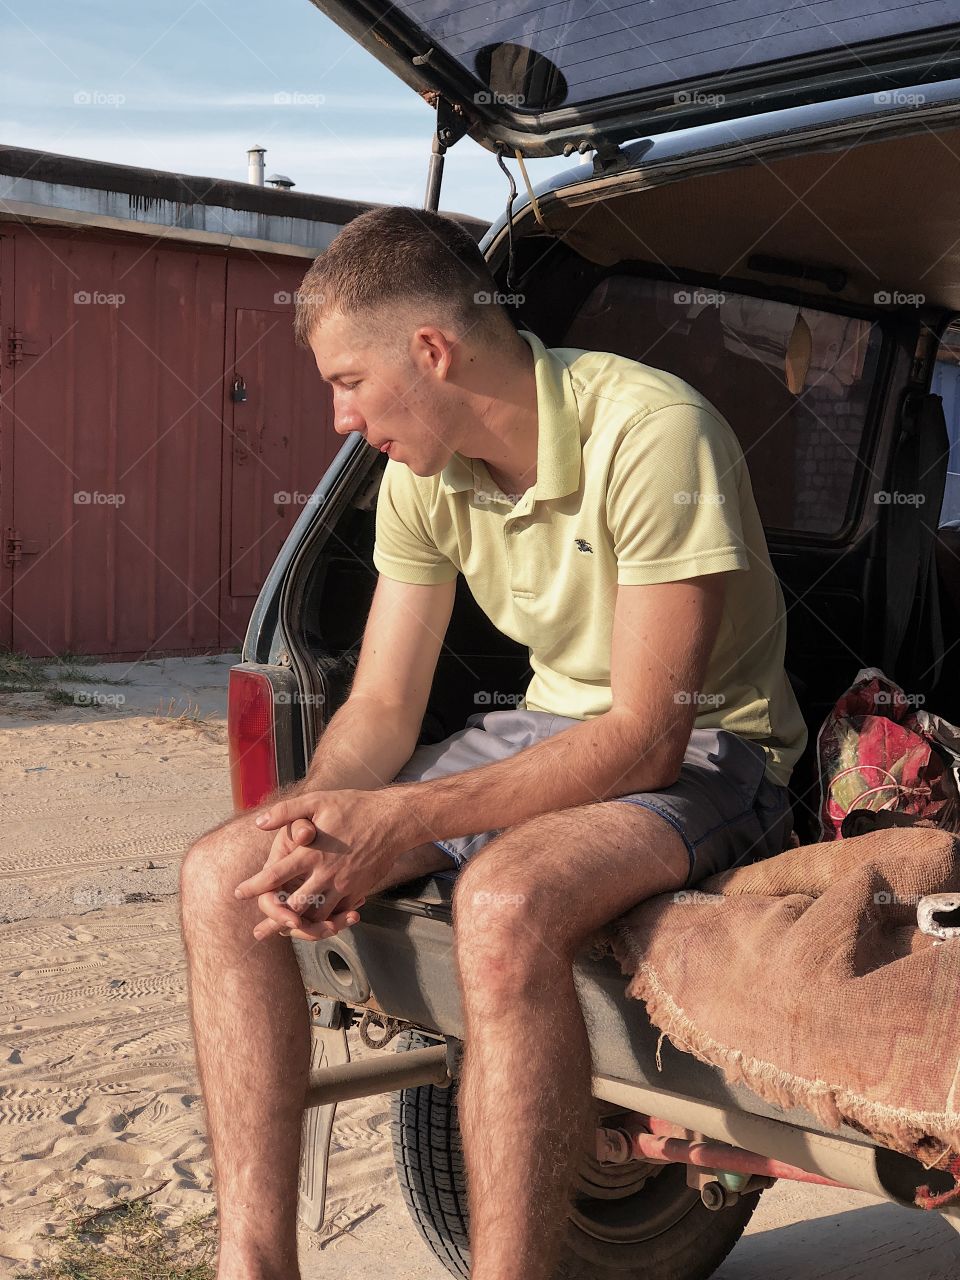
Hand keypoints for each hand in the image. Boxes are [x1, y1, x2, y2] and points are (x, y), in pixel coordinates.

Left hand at [236, 788, 412, 940]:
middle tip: (260, 928)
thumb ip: (286, 812)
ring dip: (299, 925)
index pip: (275, 875)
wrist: (393, 820)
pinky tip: (315, 923)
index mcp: (312, 852)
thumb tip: (259, 823)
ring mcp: (344, 885)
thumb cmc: (354, 807)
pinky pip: (338, 914)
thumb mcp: (318, 801)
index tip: (238, 893)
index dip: (254, 887)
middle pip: (293, 907)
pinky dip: (324, 921)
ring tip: (284, 931)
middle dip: (275, 919)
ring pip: (316, 916)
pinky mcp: (358, 891)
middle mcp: (326, 873)